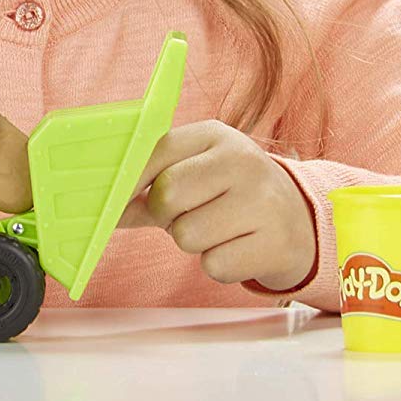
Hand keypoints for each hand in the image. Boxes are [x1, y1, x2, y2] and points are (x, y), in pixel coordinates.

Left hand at [117, 120, 316, 291]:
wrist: (299, 219)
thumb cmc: (231, 193)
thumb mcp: (198, 172)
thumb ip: (150, 186)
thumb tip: (101, 206)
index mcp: (216, 135)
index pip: (156, 151)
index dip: (129, 181)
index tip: (117, 200)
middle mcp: (241, 160)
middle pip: (166, 195)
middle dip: (166, 215)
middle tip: (188, 214)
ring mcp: (262, 200)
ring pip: (186, 236)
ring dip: (195, 242)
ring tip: (219, 228)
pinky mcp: (273, 241)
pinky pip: (214, 265)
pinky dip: (219, 264)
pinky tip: (238, 246)